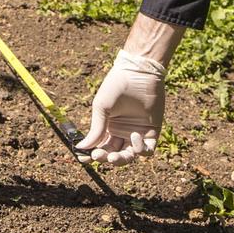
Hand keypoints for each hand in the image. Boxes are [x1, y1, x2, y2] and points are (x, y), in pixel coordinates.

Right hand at [76, 51, 166, 165]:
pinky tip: (134, 136)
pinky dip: (140, 149)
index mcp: (108, 127)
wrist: (138, 73)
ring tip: (114, 155)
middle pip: (114, 154)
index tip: (84, 158)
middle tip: (100, 155)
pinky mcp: (152, 132)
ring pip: (129, 156)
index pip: (100, 147)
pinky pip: (147, 150)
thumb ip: (95, 129)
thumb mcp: (102, 108)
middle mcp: (122, 133)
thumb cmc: (116, 87)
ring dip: (121, 159)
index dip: (92, 155)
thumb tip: (81, 148)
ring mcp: (137, 133)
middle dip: (106, 158)